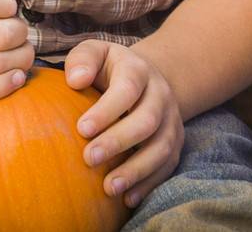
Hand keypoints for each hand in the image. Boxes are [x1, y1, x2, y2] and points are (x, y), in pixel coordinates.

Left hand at [64, 40, 182, 207]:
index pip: (127, 88)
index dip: (107, 110)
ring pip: (162, 147)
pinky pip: (168, 166)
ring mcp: (171, 119)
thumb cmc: (110, 69)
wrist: (147, 78)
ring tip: (109, 187)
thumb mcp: (96, 52)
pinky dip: (150, 184)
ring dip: (136, 170)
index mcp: (138, 70)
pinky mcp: (175, 142)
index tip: (82, 129)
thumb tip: (76, 81)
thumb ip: (83, 59)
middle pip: (147, 120)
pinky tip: (128, 198)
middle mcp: (160, 94)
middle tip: (89, 158)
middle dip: (119, 141)